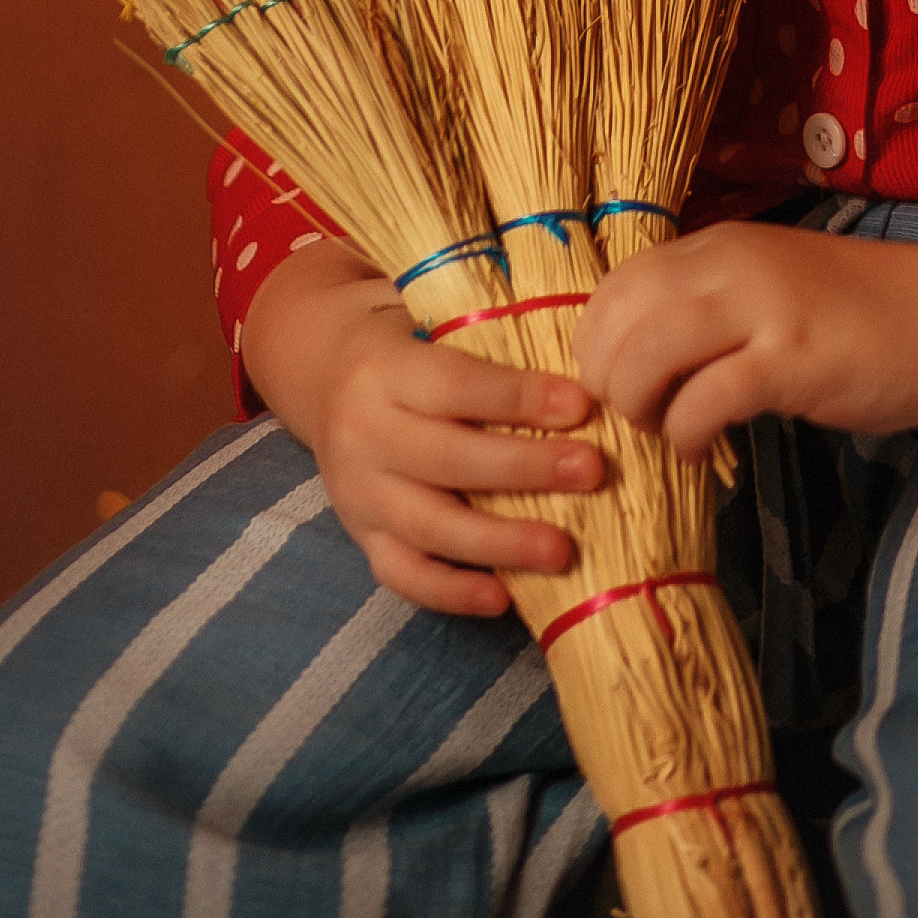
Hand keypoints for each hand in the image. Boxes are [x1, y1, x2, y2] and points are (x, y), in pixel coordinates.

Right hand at [240, 239, 606, 617]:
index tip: (582, 405)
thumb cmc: (410, 345)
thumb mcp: (433, 321)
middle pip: (448, 458)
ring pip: (428, 525)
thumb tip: (582, 341)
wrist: (325, 379)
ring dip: (499, 542)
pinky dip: (451, 591)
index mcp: (387, 370)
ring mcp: (359, 493)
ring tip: (562, 549)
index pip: (457, 385)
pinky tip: (504, 596)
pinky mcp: (361, 537)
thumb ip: (493, 333)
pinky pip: (403, 574)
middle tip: (592, 472)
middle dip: (525, 468)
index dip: (519, 397)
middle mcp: (365, 433)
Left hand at [572, 221, 917, 455]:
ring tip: (666, 430)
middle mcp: (730, 264)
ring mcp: (762, 309)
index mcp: (717, 245)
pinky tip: (703, 447)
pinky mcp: (793, 361)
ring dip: (639, 407)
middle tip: (638, 416)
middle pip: (616, 321)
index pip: (614, 287)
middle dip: (607, 383)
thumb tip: (634, 353)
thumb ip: (706, 305)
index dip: (597, 346)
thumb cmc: (857, 312)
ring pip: (646, 355)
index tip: (616, 386)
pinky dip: (687, 433)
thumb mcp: (768, 286)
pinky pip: (704, 400)